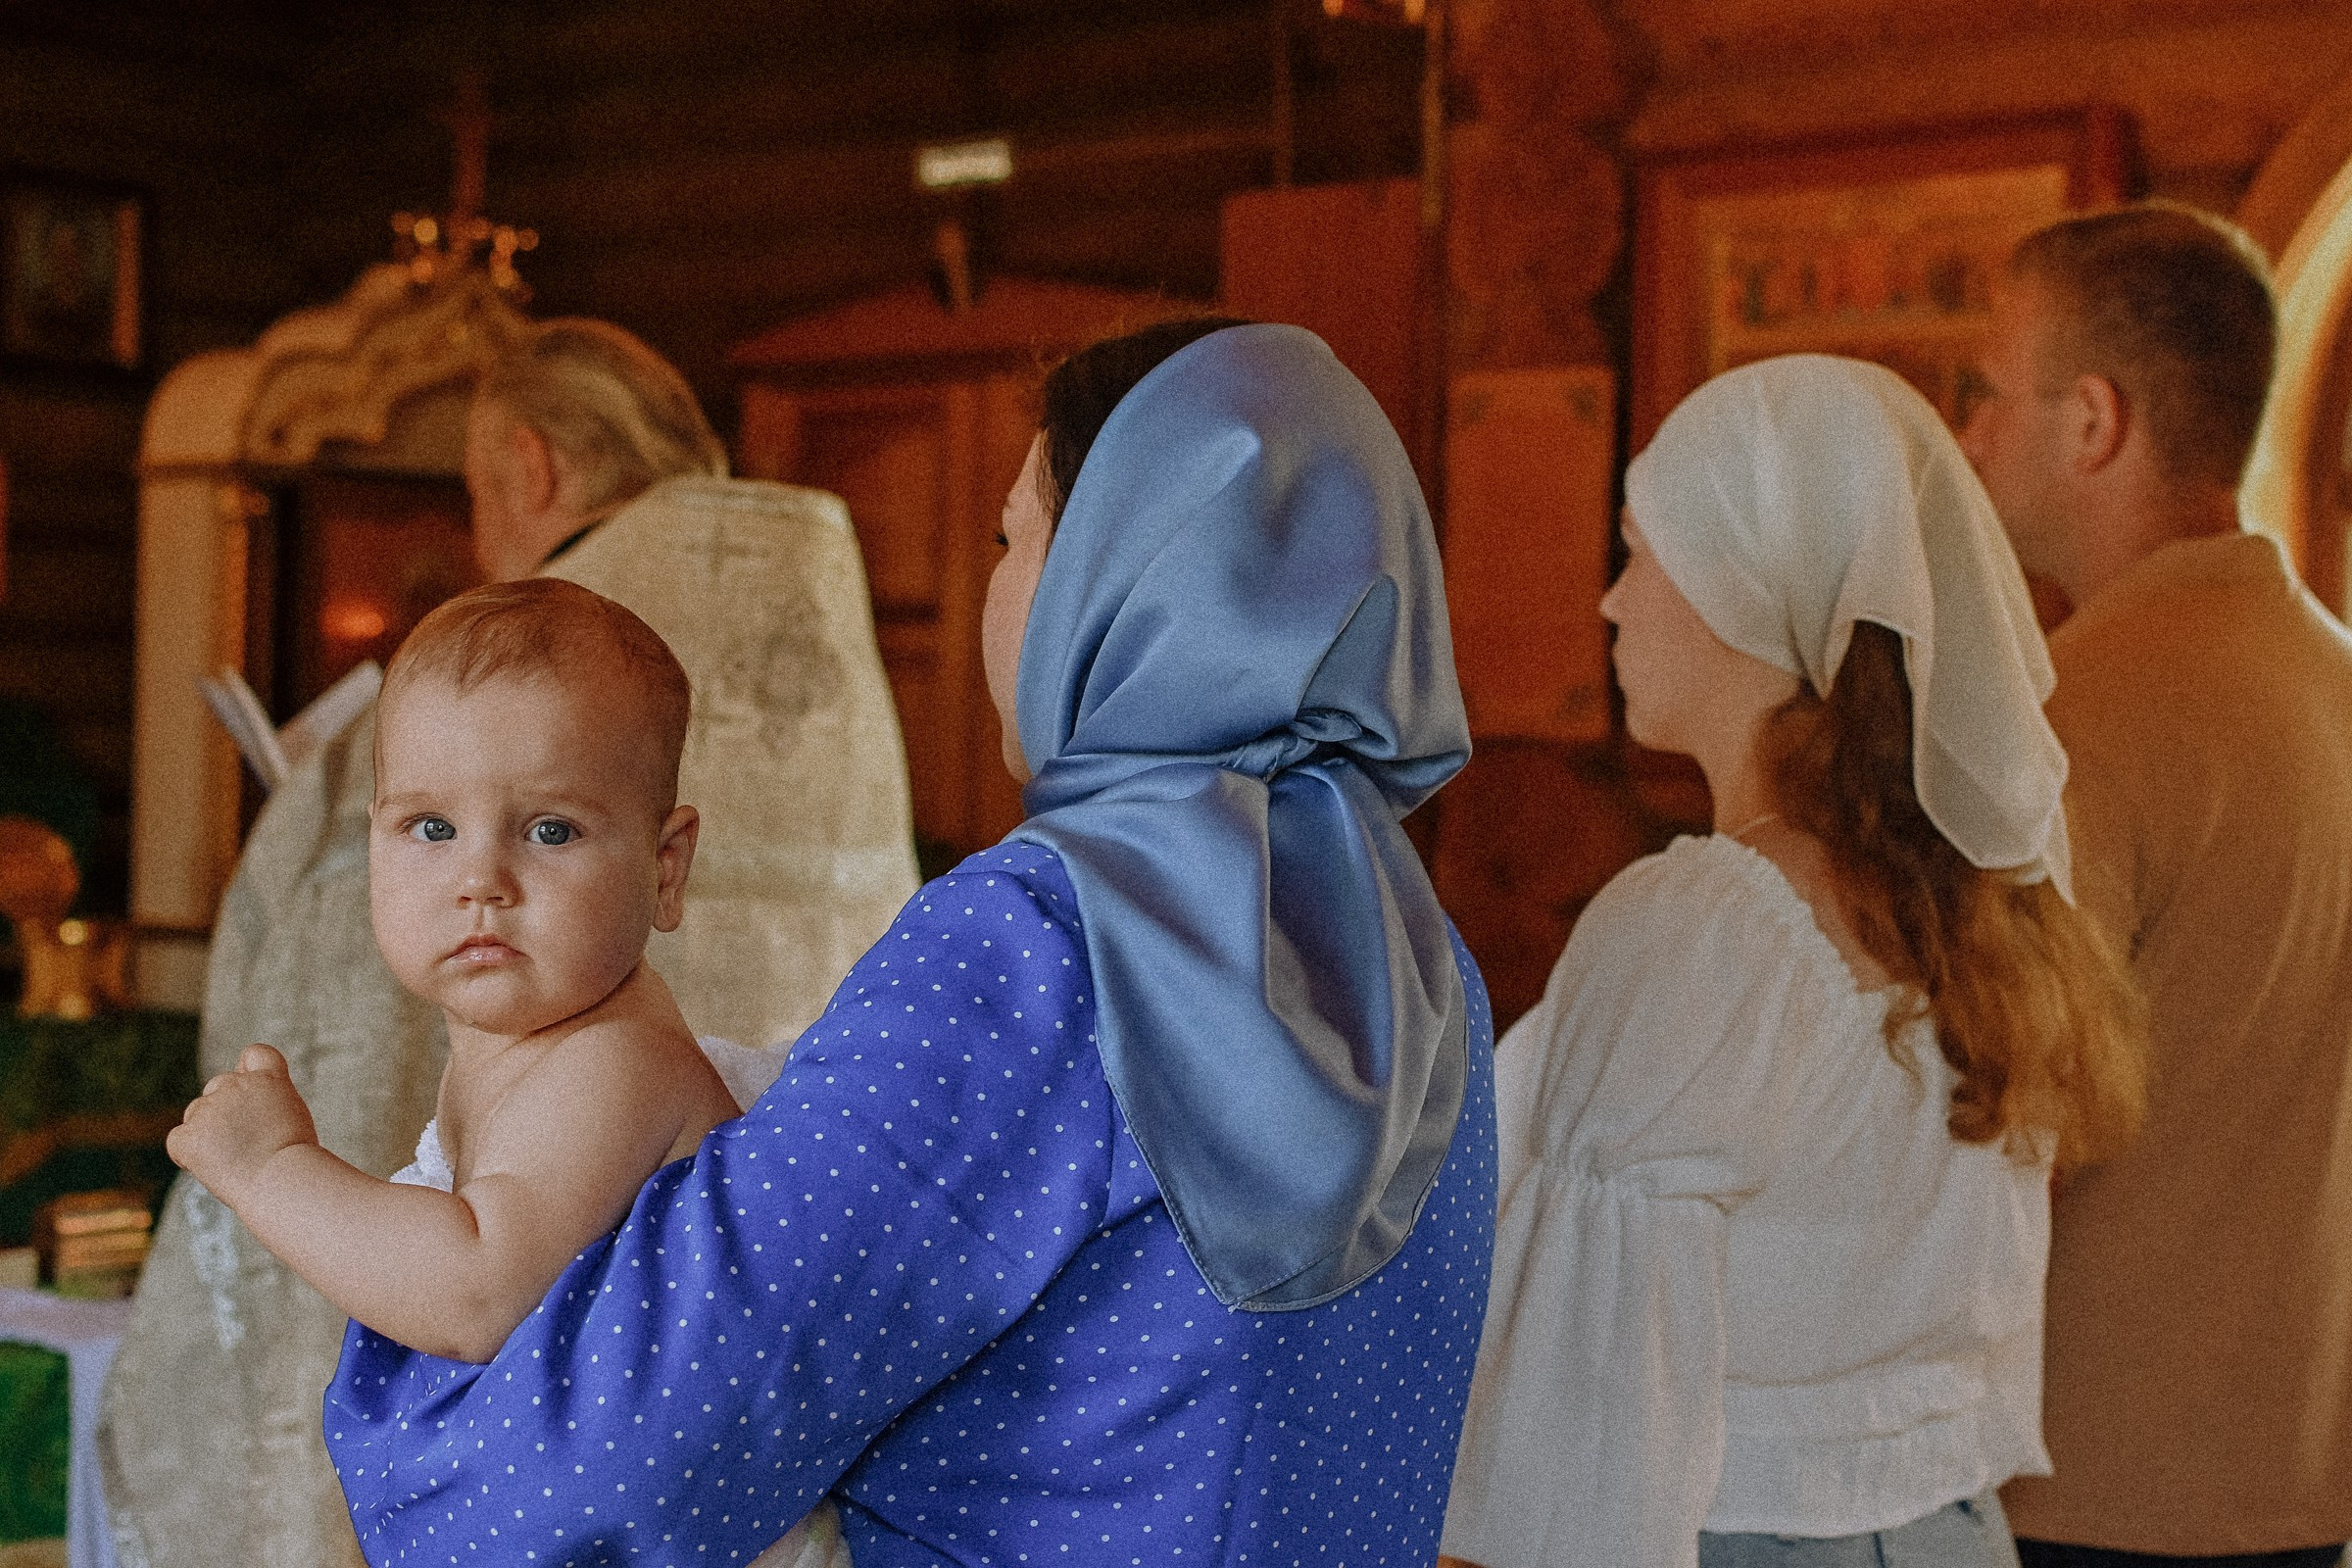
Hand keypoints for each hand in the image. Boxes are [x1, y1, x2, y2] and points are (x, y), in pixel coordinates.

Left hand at [166, 1044, 319, 1208]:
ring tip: (236, 1159)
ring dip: (208, 1132)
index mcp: (269, 1079)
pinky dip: (189, 1155)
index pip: (255, 1054)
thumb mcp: (292, 1117)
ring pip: (196, 1113)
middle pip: (219, 1086)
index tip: (254, 1093)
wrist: (283, 1181)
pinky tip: (212, 1167)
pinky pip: (179, 1141)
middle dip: (226, 1110)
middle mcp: (236, 1085)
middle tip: (248, 1143)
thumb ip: (266, 1101)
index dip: (250, 1070)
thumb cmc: (295, 1160)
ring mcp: (209, 1108)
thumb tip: (242, 1102)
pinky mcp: (188, 1135)